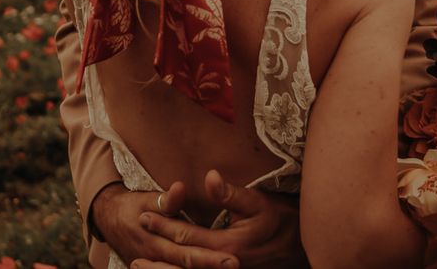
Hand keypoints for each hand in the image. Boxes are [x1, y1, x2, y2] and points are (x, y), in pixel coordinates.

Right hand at [92, 181, 238, 268]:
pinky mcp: (152, 266)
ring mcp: (152, 264)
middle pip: (186, 264)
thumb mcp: (146, 199)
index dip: (208, 255)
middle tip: (234, 264)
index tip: (231, 257)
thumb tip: (180, 188)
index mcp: (155, 240)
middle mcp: (154, 256)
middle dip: (210, 265)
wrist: (109, 219)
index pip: (186, 249)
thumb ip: (166, 199)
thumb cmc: (132, 206)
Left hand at [138, 170, 308, 268]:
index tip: (144, 217)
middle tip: (132, 260)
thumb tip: (209, 176)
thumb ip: (231, 193)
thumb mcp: (258, 202)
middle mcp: (224, 265)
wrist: (303, 248)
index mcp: (227, 247)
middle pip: (182, 265)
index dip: (163, 225)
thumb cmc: (282, 221)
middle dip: (157, 261)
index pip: (186, 235)